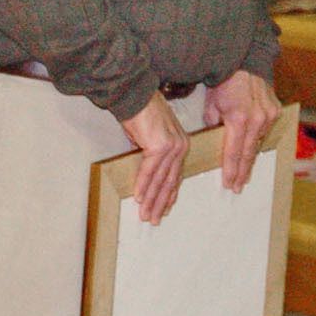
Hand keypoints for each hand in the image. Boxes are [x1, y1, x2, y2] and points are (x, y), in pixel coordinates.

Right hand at [121, 91, 190, 224]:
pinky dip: (143, 184)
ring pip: (160, 179)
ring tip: (144, 215)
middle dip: (159, 202)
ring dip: (150, 199)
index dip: (168, 194)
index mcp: (180, 144)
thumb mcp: (148, 138)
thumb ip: (150, 155)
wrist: (135, 96)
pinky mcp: (160, 145)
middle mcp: (180, 146)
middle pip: (169, 181)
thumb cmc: (140, 113)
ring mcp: (172, 146)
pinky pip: (149, 170)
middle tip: (152, 219)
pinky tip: (138, 197)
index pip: (175, 175)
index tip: (164, 209)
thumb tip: (145, 172)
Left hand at [202, 69, 280, 193]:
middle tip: (238, 186)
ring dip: (251, 157)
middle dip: (242, 171)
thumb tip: (217, 136)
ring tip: (245, 173)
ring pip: (258, 142)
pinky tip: (253, 149)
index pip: (235, 152)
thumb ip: (214, 124)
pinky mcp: (275, 110)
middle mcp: (258, 119)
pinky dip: (258, 140)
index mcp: (240, 119)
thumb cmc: (224, 82)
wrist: (245, 62)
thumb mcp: (211, 104)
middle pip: (249, 152)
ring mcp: (269, 114)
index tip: (229, 184)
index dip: (232, 170)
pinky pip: (265, 130)